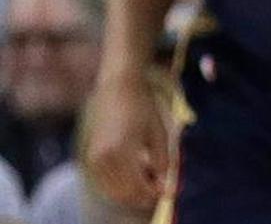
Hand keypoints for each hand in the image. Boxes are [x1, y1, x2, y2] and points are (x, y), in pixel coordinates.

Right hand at [83, 72, 169, 209]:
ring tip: (150, 178)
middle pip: (124, 192)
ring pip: (113, 190)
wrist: (117, 87)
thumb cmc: (142, 107)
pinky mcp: (89, 157)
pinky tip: (136, 174)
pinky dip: (120, 185)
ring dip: (132, 192)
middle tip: (159, 188)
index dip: (154, 194)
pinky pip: (105, 182)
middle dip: (143, 196)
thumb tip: (164, 188)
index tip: (167, 193)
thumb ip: (162, 162)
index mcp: (121, 150)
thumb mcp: (158, 133)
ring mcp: (93, 158)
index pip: (137, 186)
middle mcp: (103, 157)